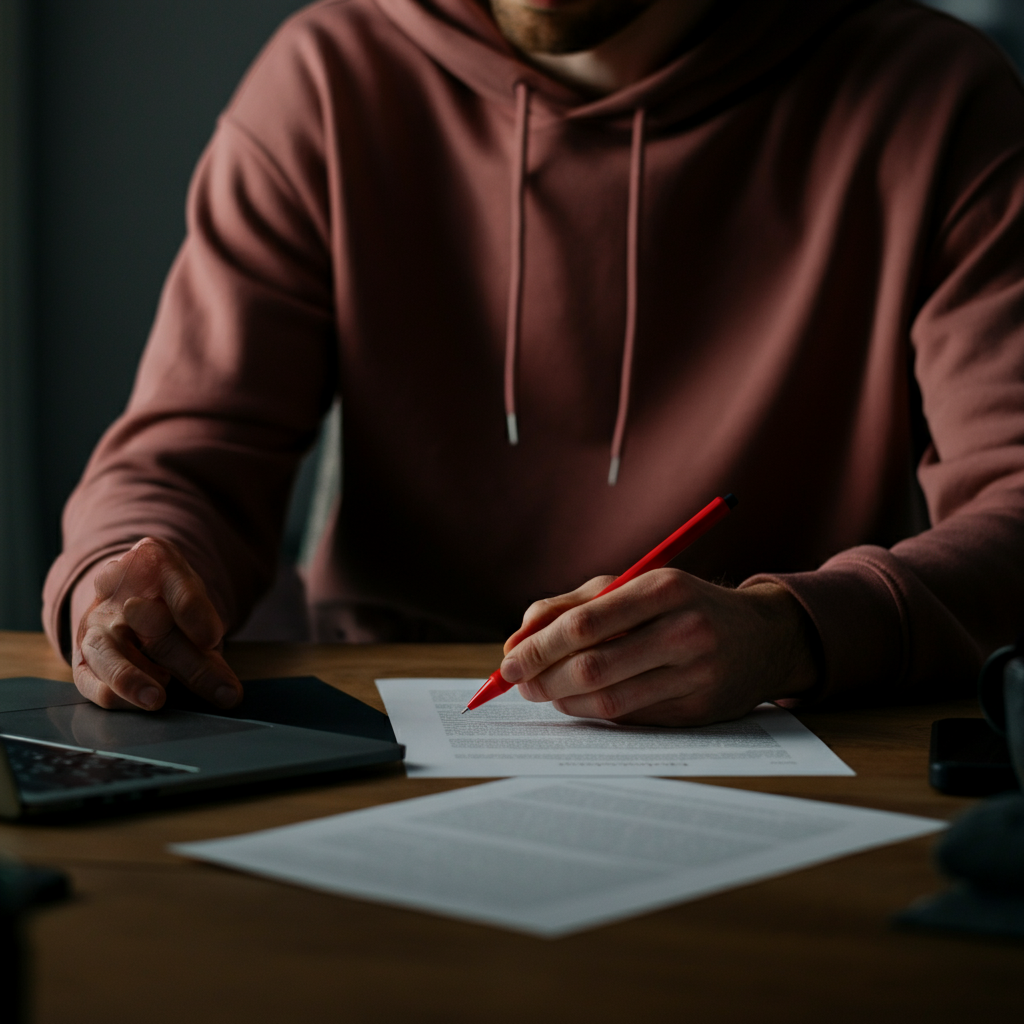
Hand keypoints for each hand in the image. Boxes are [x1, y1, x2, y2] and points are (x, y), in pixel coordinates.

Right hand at [72, 537, 241, 711]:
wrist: (126, 592)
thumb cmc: (170, 597)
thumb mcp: (196, 600)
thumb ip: (210, 642)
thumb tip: (227, 692)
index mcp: (156, 561)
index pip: (178, 586)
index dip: (193, 613)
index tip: (211, 638)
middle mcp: (119, 589)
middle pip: (155, 628)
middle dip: (193, 664)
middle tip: (226, 694)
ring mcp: (96, 622)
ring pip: (109, 652)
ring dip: (132, 678)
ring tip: (158, 698)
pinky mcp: (82, 655)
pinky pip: (89, 679)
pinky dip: (113, 694)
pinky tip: (139, 703)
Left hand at [497, 571, 819, 726]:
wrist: (762, 637)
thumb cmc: (682, 604)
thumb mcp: (634, 585)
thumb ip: (571, 605)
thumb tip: (517, 639)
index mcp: (663, 588)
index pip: (585, 623)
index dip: (538, 647)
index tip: (507, 662)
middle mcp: (684, 630)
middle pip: (593, 665)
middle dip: (544, 679)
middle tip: (520, 684)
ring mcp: (695, 674)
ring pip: (609, 700)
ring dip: (564, 701)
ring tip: (545, 693)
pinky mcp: (698, 710)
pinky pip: (632, 718)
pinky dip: (595, 713)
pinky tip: (580, 702)